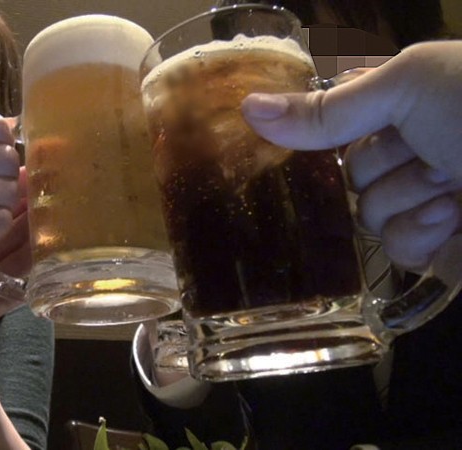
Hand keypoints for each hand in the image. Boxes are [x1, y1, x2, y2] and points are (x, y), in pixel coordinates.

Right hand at [241, 41, 461, 269]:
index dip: (327, 134)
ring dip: (408, 201)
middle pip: (349, 177)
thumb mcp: (408, 85)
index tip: (314, 137)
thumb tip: (247, 109)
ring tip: (452, 184)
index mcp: (407, 107)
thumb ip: (327, 109)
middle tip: (426, 152)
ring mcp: (429, 204)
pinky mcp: (444, 250)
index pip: (336, 127)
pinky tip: (456, 215)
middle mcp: (414, 154)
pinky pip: (400, 251)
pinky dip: (425, 234)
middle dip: (384, 168)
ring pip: (370, 218)